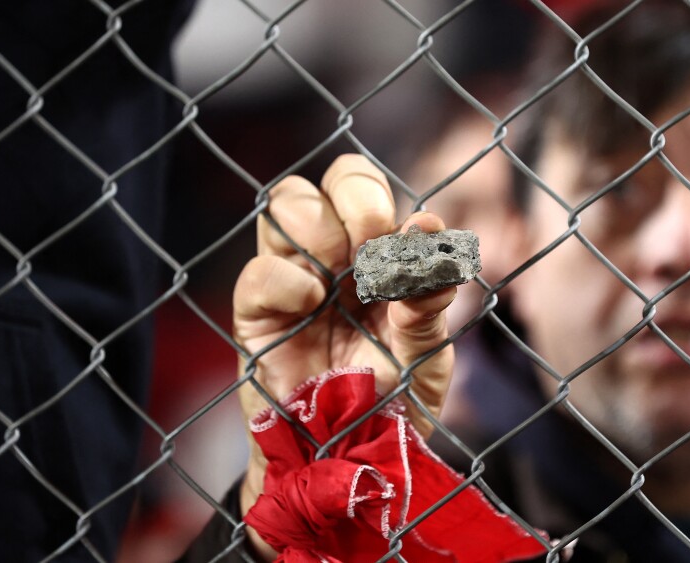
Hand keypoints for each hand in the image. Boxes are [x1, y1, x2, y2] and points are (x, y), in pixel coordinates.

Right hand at [232, 154, 455, 557]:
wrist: (354, 466)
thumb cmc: (392, 405)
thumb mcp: (425, 353)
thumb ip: (428, 297)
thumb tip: (432, 228)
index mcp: (378, 259)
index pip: (365, 189)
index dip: (379, 198)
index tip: (407, 241)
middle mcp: (334, 260)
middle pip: (327, 183)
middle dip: (355, 200)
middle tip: (371, 245)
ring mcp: (293, 284)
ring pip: (285, 206)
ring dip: (318, 228)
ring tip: (338, 277)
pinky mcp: (258, 319)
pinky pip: (256, 274)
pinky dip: (285, 277)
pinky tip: (310, 300)